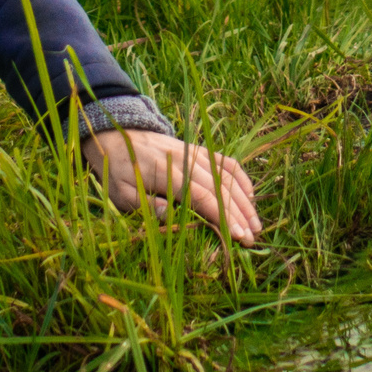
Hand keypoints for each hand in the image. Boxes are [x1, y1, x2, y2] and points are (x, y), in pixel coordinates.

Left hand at [80, 128, 261, 245]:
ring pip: (227, 176)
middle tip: (252, 238)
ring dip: (244, 200)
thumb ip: (147, 206)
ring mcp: (194, 152)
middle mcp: (186, 160)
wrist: (115, 134)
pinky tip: (250, 195)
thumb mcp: (120, 194)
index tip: (237, 236)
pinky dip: (241, 177)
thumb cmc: (116, 170)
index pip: (202, 196)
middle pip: (220, 188)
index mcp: (167, 173)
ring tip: (256, 224)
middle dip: (239, 214)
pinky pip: (225, 161)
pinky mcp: (197, 149)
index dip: (222, 216)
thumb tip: (174, 219)